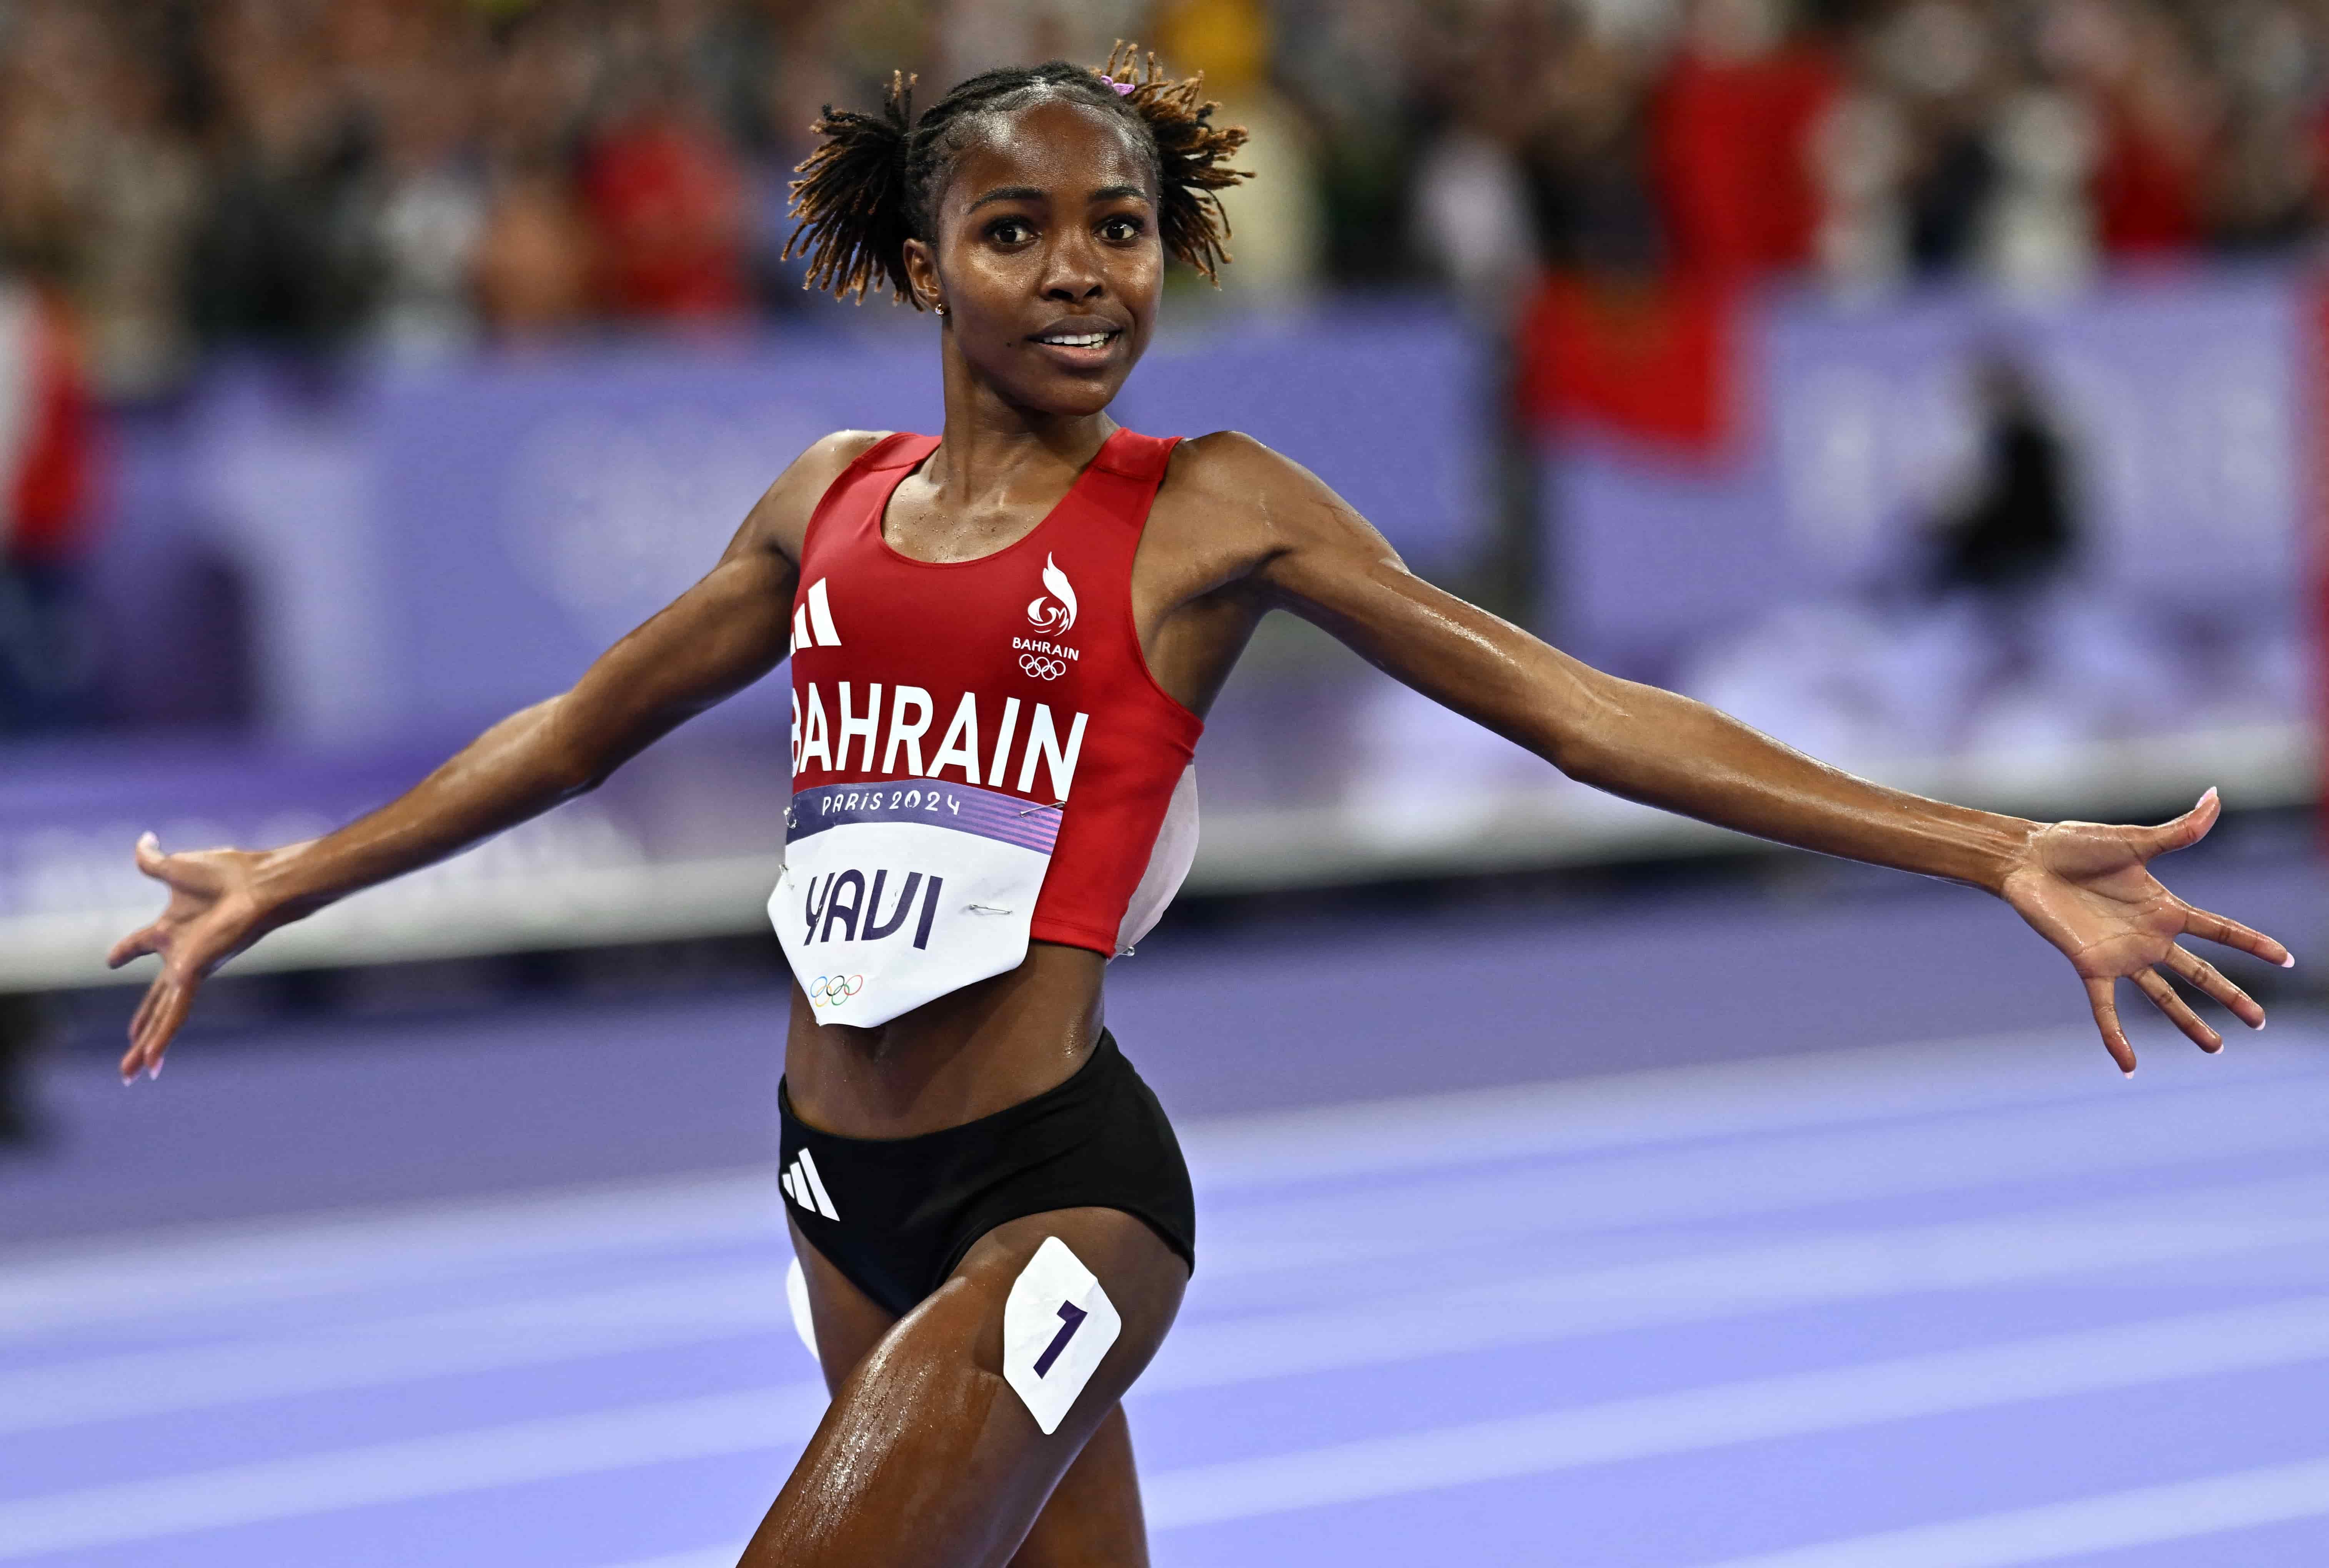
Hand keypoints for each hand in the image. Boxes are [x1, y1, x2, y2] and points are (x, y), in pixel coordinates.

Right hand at [105, 833, 282, 1082]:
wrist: (262, 885)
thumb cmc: (228, 874)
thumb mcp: (176, 867)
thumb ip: (152, 860)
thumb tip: (143, 839)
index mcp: (172, 928)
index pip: (140, 943)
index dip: (124, 950)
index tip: (111, 960)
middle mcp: (181, 954)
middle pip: (155, 996)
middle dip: (141, 1022)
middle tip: (129, 1046)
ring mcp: (190, 969)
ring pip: (163, 1014)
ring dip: (145, 1045)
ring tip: (131, 1074)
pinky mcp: (197, 976)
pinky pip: (175, 1013)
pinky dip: (162, 1037)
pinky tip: (150, 1061)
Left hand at [1999, 789, 2292, 1073]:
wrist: (2028, 858)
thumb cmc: (2075, 844)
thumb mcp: (2134, 840)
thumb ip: (2179, 830)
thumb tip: (2216, 796)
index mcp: (2164, 907)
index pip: (2220, 930)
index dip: (2252, 943)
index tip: (2285, 959)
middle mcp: (2148, 936)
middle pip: (2200, 972)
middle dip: (2230, 995)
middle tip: (2259, 1020)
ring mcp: (2121, 954)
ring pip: (2163, 997)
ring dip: (2188, 1022)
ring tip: (2215, 1048)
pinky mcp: (2089, 965)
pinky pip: (2105, 1009)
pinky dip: (2115, 1037)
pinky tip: (2128, 1066)